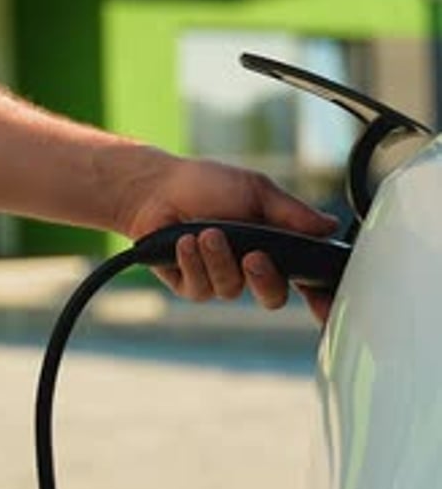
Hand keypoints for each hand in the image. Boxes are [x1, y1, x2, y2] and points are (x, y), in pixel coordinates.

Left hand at [122, 150, 337, 310]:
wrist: (158, 188)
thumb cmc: (207, 185)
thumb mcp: (256, 190)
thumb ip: (292, 212)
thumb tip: (330, 226)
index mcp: (274, 246)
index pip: (304, 281)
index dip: (319, 299)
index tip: (322, 304)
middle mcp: (250, 268)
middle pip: (273, 297)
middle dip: (264, 279)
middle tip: (253, 255)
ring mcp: (220, 278)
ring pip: (231, 289)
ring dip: (219, 259)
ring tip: (206, 232)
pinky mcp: (191, 285)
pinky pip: (201, 289)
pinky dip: (193, 262)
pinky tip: (184, 241)